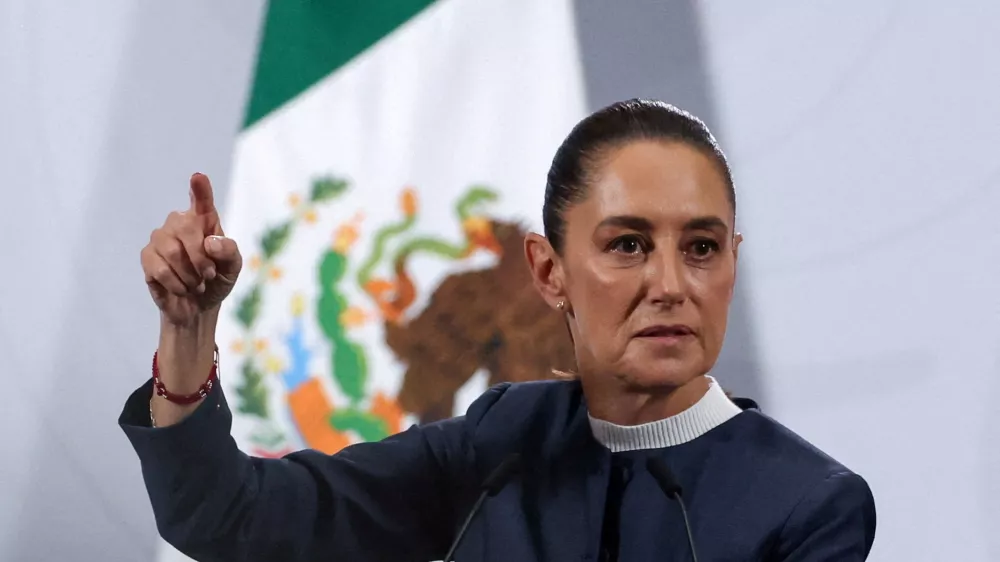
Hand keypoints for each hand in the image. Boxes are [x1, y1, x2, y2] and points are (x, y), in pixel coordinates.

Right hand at [141, 173, 241, 326]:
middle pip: (186, 227)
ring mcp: (160, 238)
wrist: (198, 306)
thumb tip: (210, 241)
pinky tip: (182, 288)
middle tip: (209, 275)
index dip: (200, 189)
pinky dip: (176, 283)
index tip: (198, 177)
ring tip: (197, 284)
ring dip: (190, 274)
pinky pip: (159, 268)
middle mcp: (179, 222)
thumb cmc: (217, 280)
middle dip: (201, 257)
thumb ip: (229, 252)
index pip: (202, 201)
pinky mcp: (147, 257)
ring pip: (172, 251)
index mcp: (205, 220)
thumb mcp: (233, 268)